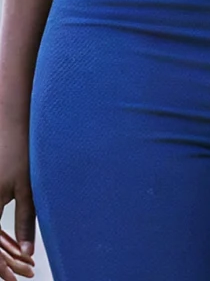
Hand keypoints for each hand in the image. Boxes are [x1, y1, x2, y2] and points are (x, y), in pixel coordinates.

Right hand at [0, 122, 33, 278]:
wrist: (9, 123)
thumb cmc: (22, 152)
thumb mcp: (28, 188)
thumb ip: (26, 221)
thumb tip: (28, 251)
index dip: (0, 266)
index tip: (12, 279)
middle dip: (0, 262)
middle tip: (18, 276)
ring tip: (18, 265)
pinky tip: (9, 245)